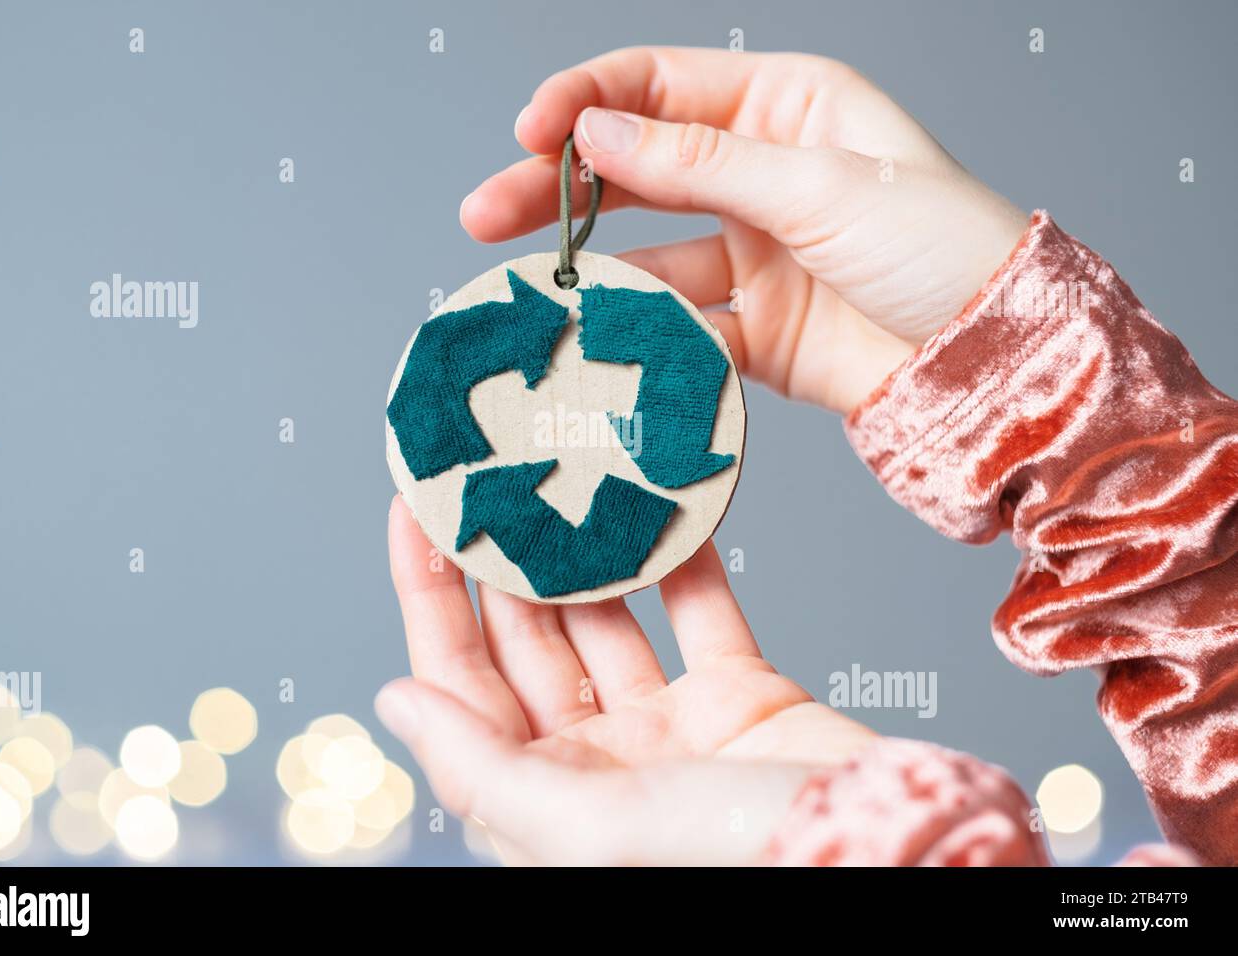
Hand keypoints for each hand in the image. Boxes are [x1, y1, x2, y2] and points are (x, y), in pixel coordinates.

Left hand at [377, 497, 875, 864]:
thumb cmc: (737, 865)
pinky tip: (661, 500)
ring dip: (585, 548)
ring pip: (607, 618)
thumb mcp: (585, 826)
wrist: (891, 858)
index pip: (458, 682)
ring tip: (566, 470)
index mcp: (542, 801)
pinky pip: (697, 611)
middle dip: (503, 555)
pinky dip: (682, 558)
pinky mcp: (738, 694)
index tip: (415, 508)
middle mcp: (597, 763)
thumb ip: (480, 766)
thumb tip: (394, 701)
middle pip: (527, 641)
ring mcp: (667, 728)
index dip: (427, 594)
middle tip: (493, 468)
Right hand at [461, 47, 1029, 413]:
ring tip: (533, 292)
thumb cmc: (943, 251)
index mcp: (789, 106)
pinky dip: (642, 336)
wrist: (995, 365)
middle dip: (559, 188)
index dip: (587, 103)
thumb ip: (702, 163)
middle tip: (485, 214)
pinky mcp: (753, 330)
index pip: (662, 87)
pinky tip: (604, 347)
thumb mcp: (821, 189)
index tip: (529, 134)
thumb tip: (597, 133)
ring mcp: (755, 254)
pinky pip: (679, 326)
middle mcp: (764, 174)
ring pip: (647, 252)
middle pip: (637, 169)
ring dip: (591, 271)